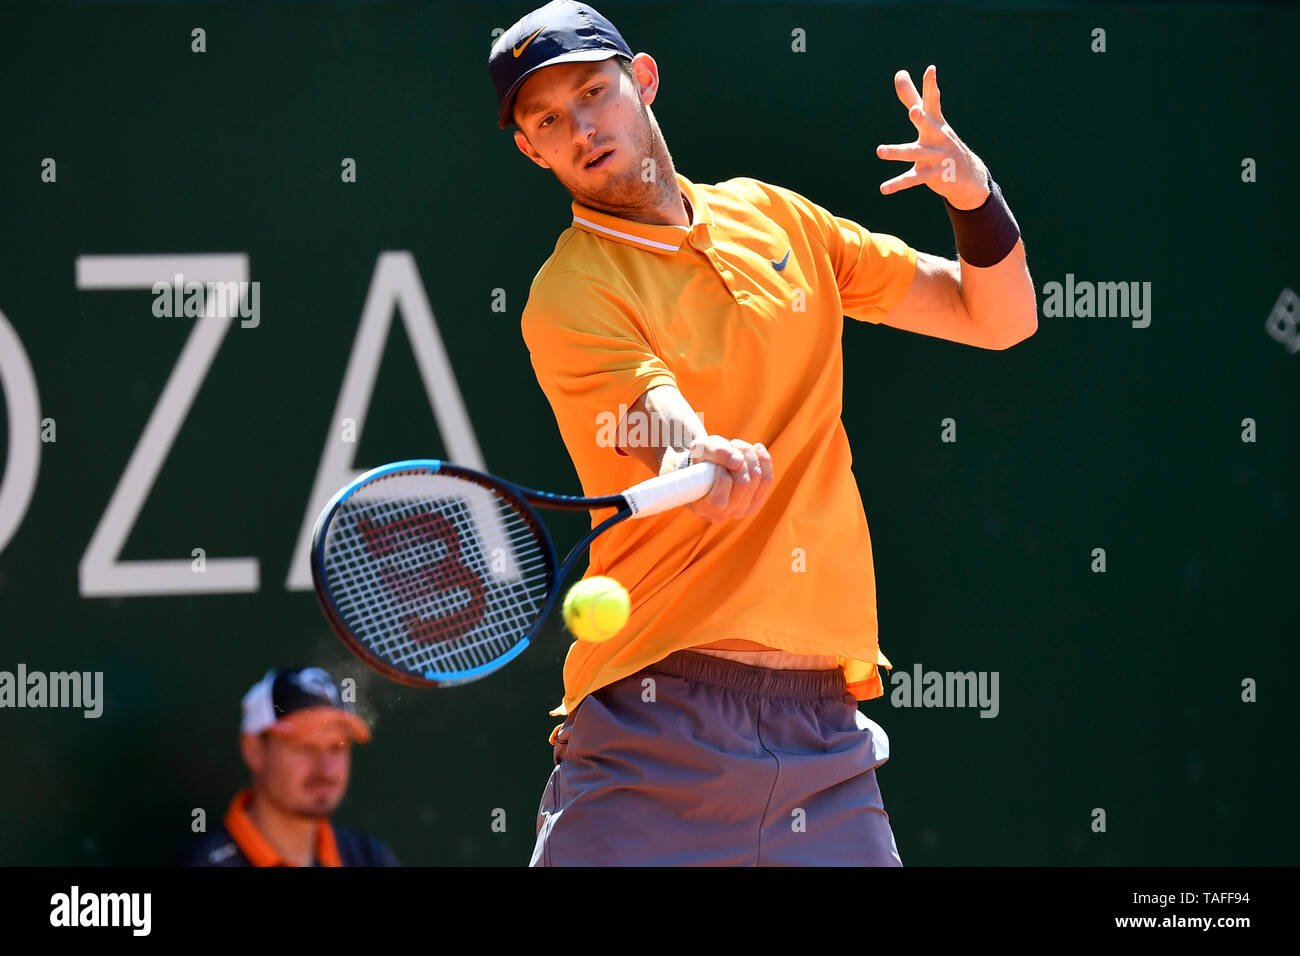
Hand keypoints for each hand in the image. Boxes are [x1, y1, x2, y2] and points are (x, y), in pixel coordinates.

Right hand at [684, 435, 773, 522]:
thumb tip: (738, 461)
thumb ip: (715, 452)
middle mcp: (721, 515)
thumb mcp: (700, 448)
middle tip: (731, 444)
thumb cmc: (701, 460)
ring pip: (756, 478)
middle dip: (740, 457)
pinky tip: (756, 449)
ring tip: (738, 446)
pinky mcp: (754, 504)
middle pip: (743, 483)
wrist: (708, 468)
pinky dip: (763, 460)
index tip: (717, 460)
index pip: (719, 497)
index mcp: (702, 507)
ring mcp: (740, 512)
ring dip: (749, 455)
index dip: (720, 472)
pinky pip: (767, 479)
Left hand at [876, 65, 989, 209]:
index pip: (932, 101)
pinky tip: (883, 188)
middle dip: (921, 118)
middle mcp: (935, 136)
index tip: (930, 70)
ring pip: (913, 152)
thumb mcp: (929, 118)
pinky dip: (897, 184)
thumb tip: (899, 72)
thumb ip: (911, 97)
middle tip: (913, 111)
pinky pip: (911, 179)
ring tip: (879, 150)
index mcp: (935, 121)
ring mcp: (933, 156)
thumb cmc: (941, 140)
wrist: (967, 174)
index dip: (931, 86)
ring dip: (897, 152)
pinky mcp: (929, 174)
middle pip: (927, 124)